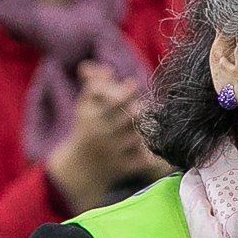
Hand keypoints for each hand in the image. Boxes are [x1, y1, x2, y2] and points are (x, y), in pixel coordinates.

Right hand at [44, 62, 163, 211]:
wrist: (79, 169)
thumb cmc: (87, 129)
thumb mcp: (85, 106)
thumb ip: (93, 84)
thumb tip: (101, 68)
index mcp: (89, 116)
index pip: (108, 102)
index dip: (124, 92)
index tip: (134, 83)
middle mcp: (99, 135)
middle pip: (127, 118)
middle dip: (138, 110)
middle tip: (145, 105)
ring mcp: (111, 152)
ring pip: (136, 137)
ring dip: (145, 128)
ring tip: (152, 122)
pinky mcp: (121, 168)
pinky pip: (141, 158)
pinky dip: (151, 153)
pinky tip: (157, 143)